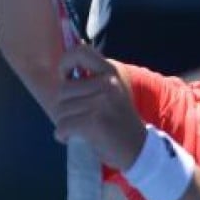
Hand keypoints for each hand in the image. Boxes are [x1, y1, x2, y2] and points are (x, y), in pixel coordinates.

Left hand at [54, 45, 145, 170]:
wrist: (137, 147)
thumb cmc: (118, 120)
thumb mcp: (111, 91)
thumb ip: (92, 79)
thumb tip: (66, 66)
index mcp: (110, 71)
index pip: (80, 52)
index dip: (65, 63)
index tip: (66, 79)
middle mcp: (107, 82)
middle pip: (63, 90)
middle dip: (63, 107)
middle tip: (75, 118)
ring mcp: (101, 101)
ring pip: (61, 110)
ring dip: (63, 123)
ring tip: (77, 129)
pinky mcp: (94, 121)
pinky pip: (63, 126)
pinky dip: (62, 135)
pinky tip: (71, 138)